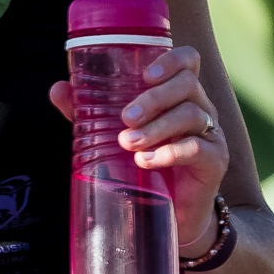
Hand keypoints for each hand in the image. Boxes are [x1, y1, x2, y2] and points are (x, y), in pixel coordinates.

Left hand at [46, 44, 230, 252]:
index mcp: (178, 94)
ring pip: (190, 115)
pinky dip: (169, 153)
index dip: (172, 60)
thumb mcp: (112, 134)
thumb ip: (88, 111)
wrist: (168, 212)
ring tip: (128, 144)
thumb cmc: (140, 164)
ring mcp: (211, 134)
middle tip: (126, 117)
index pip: (188, 61)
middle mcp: (200, 107)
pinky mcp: (215, 161)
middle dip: (154, 98)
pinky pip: (197, 149)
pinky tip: (146, 161)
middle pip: (187, 85)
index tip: (145, 74)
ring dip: (156, 128)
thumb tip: (58, 89)